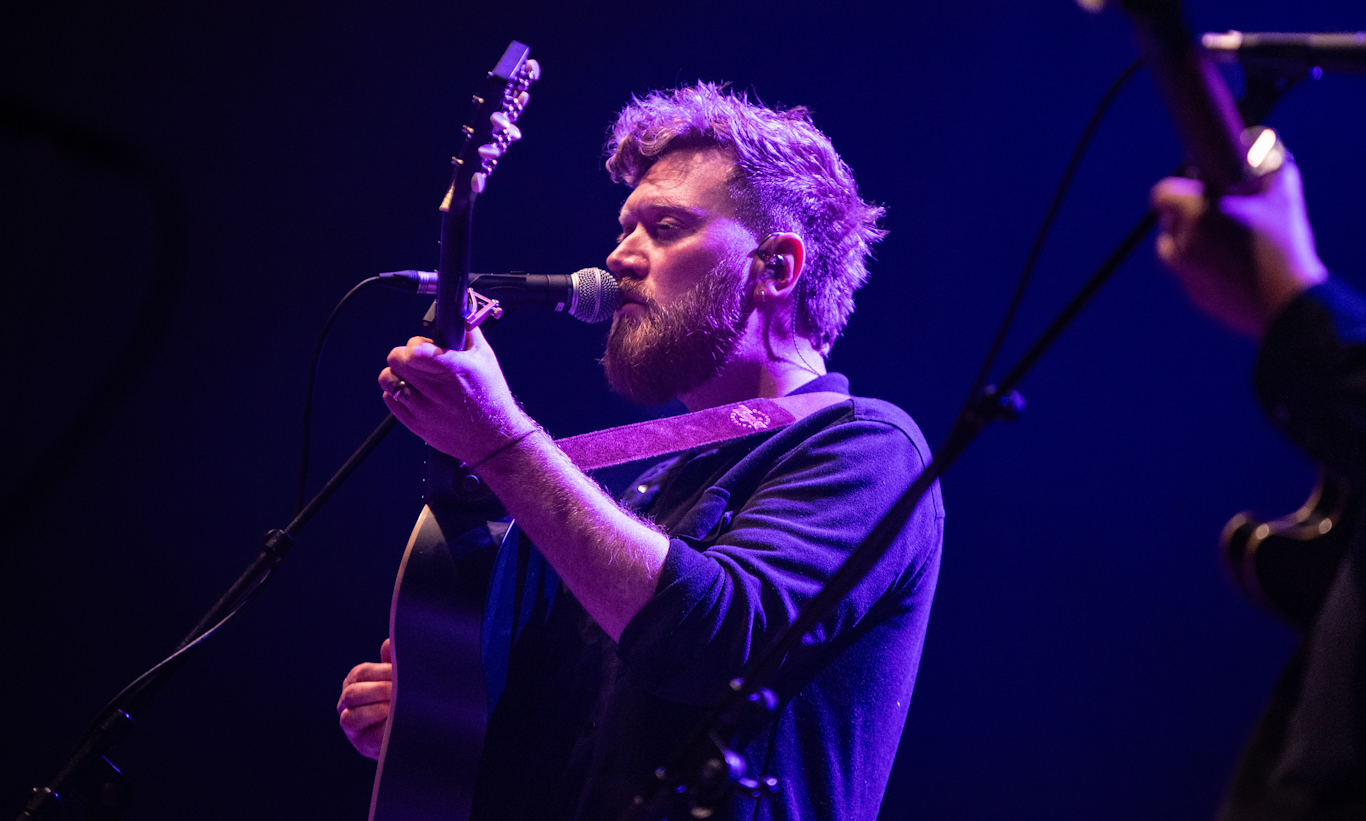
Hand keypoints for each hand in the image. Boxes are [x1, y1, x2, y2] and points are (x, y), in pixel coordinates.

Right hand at [337, 639, 392, 759]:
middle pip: (353, 692)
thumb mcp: (400, 678)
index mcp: (357, 681)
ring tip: (396, 707)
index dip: (382, 671)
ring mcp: (351, 724)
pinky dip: (378, 725)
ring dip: (375, 709)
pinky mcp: (362, 742)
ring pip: (351, 716)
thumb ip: (394, 661)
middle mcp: (347, 701)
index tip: (400, 672)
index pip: (362, 672)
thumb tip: (388, 644)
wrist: (412, 728)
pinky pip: (365, 734)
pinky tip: (394, 720)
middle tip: (399, 691)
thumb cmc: (403, 696)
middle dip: (379, 690)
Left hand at [378, 327, 534, 461]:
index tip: (423, 347)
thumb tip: (457, 316)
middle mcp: (435, 388)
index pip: (415, 350)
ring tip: (412, 377)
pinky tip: (413, 393)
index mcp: (453, 369)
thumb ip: (469, 334)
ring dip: (397, 374)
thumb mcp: (486, 359)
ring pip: (387, 378)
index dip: (416, 345)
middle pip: (396, 359)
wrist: (493, 438)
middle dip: (406, 356)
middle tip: (419, 361)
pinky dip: (397, 393)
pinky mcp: (415, 423)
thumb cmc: (491, 398)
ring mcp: (423, 408)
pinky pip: (389, 399)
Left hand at [1151, 160, 1327, 337]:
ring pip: (1175, 249)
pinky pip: (1191, 274)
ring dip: (1191, 241)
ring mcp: (1185, 273)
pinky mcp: (1195, 296)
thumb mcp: (1283, 197)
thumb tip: (1265, 151)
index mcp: (1194, 213)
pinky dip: (1204, 268)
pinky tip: (1233, 266)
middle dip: (1187, 214)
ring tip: (1224, 240)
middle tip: (1216, 213)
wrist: (1288, 304)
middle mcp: (1182, 242)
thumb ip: (1269, 169)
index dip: (1177, 189)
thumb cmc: (1283, 246)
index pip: (1161, 194)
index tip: (1195, 189)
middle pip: (1169, 221)